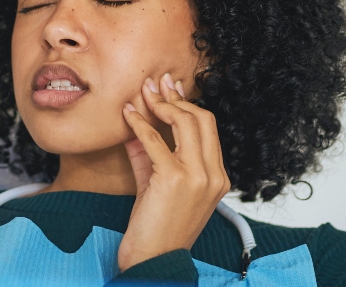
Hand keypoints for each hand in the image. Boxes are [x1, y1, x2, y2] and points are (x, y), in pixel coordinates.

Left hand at [118, 73, 230, 270]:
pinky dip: (140, 123)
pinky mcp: (174, 178)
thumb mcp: (157, 185)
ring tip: (143, 92)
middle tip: (158, 84)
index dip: (188, 106)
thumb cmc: (155, 228)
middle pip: (203, 119)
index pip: (209, 129)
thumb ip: (150, 154)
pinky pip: (155, 140)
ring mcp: (198, 176)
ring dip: (161, 103)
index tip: (171, 91)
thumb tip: (136, 122)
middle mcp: (214, 175)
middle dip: (178, 98)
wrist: (153, 262)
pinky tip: (127, 114)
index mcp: (218, 178)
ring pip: (186, 122)